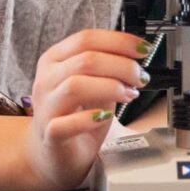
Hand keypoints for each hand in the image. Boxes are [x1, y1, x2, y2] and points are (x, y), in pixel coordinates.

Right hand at [23, 30, 150, 190]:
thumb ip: (110, 65)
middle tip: (141, 77)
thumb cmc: (78, 112)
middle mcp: (46, 79)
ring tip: (129, 95)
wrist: (55, 152)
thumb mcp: (96, 81)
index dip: (119, 41)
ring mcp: (45, 107)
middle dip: (122, 66)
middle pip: (86, 60)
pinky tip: (105, 117)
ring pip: (76, 85)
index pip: (87, 38)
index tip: (144, 49)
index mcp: (55, 59)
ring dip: (111, 87)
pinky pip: (65, 124)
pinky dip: (89, 119)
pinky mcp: (50, 135)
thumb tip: (138, 52)